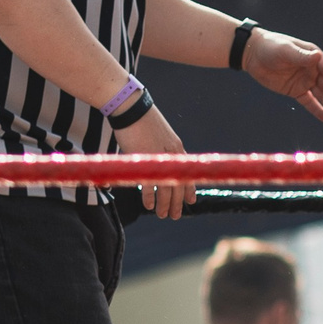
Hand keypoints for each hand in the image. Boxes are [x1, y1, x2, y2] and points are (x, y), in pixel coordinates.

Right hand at [115, 105, 195, 219]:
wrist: (131, 107)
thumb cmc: (141, 119)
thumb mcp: (159, 134)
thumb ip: (162, 148)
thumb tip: (159, 157)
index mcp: (177, 148)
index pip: (188, 174)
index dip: (190, 189)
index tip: (191, 201)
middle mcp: (172, 155)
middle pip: (179, 185)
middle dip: (177, 203)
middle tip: (175, 216)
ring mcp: (159, 159)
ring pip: (166, 188)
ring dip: (165, 204)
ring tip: (164, 215)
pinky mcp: (144, 160)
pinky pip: (149, 184)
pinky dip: (150, 196)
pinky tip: (149, 206)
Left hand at [243, 28, 322, 121]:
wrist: (252, 54)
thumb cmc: (271, 47)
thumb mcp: (286, 50)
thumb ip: (301, 56)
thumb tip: (318, 57)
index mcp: (314, 57)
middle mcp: (313, 70)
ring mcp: (305, 81)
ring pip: (321, 95)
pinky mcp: (295, 91)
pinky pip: (309, 102)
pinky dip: (317, 109)